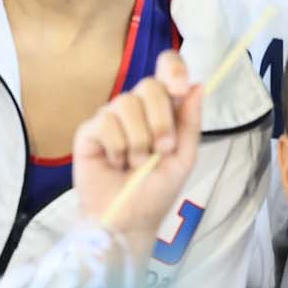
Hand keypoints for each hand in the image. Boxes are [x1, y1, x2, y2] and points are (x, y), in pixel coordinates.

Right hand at [74, 51, 206, 245]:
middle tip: (162, 150)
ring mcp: (111, 117)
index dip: (173, 69)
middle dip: (160, 121)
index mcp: (162, 108)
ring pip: (126, 103)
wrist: (128, 220)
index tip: (179, 89)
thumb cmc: (155, 191)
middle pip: (149, 86)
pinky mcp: (89, 131)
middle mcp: (136, 108)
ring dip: (138, 140)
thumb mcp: (183, 158)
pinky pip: (105, 122)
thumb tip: (198, 85)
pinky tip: (115, 163)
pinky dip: (116, 147)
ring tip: (136, 163)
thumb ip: (190, 123)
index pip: (166, 67)